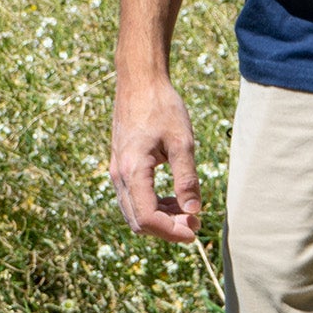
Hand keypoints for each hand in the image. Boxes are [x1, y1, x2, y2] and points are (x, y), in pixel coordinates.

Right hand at [110, 75, 201, 243]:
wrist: (139, 81)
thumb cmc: (162, 107)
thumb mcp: (182, 141)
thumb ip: (187, 178)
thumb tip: (194, 211)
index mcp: (132, 170)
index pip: (148, 218)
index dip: (172, 231)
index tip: (196, 230)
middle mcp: (118, 176)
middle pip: (139, 221)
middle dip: (167, 229)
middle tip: (196, 222)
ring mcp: (116, 172)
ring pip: (134, 213)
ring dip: (161, 219)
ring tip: (189, 211)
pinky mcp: (120, 167)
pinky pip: (133, 199)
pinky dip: (153, 206)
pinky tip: (175, 199)